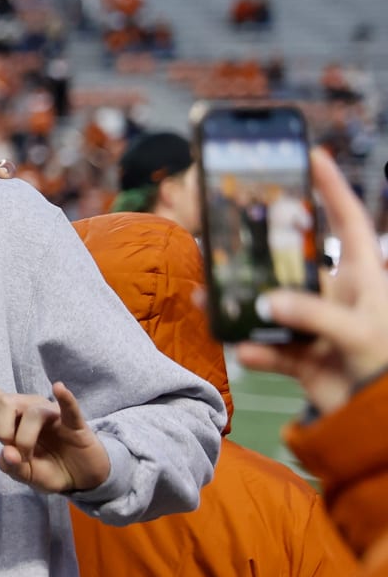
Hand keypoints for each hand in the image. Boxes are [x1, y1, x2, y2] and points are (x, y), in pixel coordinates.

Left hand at [0, 368, 111, 492]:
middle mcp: (30, 410)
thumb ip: (10, 466)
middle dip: (1, 429)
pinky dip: (64, 398)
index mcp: (14, 419)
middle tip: (10, 450)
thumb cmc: (49, 469)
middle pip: (4, 403)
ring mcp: (52, 414)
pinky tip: (59, 387)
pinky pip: (68, 408)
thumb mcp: (24, 474)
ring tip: (30, 458)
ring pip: (32, 414)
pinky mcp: (74, 423)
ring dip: (26, 440)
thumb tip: (9, 453)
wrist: (82, 479)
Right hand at [237, 150, 387, 414]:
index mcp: (364, 277)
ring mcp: (315, 324)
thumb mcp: (359, 333)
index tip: (313, 156)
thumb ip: (314, 315)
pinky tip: (245, 351)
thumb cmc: (386, 366)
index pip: (348, 221)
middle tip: (223, 234)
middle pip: (291, 262)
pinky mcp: (300, 356)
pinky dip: (255, 351)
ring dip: (239, 304)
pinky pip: (268, 348)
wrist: (378, 421)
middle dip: (257, 251)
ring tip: (207, 297)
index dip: (332, 188)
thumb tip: (268, 303)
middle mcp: (337, 294)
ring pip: (269, 305)